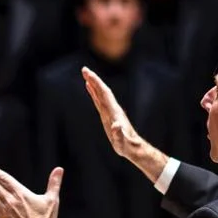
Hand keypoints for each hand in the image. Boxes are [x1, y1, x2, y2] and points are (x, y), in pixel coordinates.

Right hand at [82, 67, 168, 182]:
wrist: (133, 148)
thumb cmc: (127, 146)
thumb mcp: (122, 142)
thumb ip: (119, 134)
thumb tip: (116, 125)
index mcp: (114, 112)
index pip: (104, 94)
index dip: (96, 83)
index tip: (88, 74)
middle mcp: (112, 109)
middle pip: (102, 91)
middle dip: (94, 80)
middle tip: (84, 69)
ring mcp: (110, 111)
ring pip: (101, 94)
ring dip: (94, 84)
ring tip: (86, 75)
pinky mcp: (108, 115)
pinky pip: (100, 101)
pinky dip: (94, 93)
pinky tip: (90, 88)